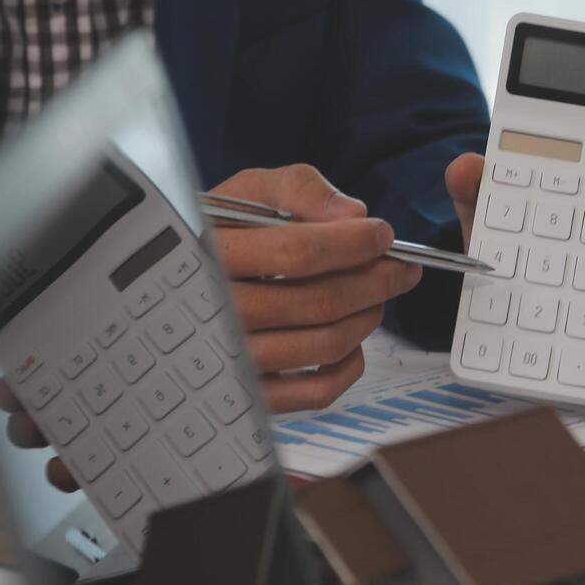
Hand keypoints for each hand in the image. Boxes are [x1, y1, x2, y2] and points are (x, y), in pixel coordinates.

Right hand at [0, 163, 418, 490]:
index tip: (383, 234)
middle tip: (400, 267)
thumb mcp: (248, 191)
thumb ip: (299, 188)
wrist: (184, 278)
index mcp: (212, 255)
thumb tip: (352, 215)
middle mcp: (219, 312)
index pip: (299, 252)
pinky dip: (351, 364)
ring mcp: (236, 360)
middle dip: (377, 280)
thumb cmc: (223, 231)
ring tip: (377, 295)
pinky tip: (351, 338)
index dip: (354, 243)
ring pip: (327, 345)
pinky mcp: (255, 396)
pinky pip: (321, 391)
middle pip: (321, 302)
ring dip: (369, 316)